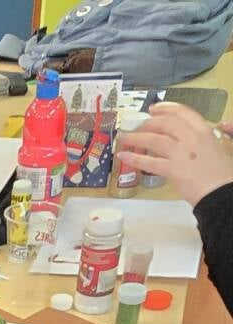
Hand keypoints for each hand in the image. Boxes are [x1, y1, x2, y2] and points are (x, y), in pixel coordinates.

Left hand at [117, 102, 232, 206]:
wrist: (221, 193)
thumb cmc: (222, 174)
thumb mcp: (217, 147)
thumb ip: (206, 138)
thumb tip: (208, 130)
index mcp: (204, 130)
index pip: (182, 112)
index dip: (165, 108)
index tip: (153, 109)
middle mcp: (192, 138)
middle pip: (165, 123)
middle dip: (148, 123)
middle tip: (137, 127)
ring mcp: (181, 153)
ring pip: (154, 139)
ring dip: (136, 137)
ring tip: (124, 139)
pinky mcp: (172, 169)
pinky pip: (149, 162)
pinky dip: (134, 158)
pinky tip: (124, 156)